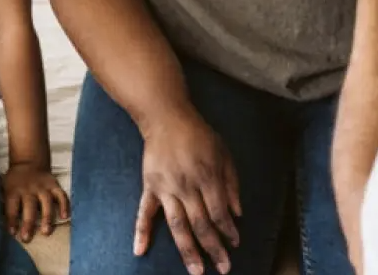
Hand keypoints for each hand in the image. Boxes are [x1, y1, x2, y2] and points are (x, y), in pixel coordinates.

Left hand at [3, 162, 70, 242]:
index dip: (12, 220)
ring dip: (47, 217)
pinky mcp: (54, 185)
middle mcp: (29, 188)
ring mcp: (43, 186)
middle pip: (29, 206)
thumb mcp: (3, 187)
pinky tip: (65, 217)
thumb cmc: (14, 181)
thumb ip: (2, 202)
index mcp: (14, 190)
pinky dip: (64, 205)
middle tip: (27, 238)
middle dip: (28, 223)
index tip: (12, 233)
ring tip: (46, 232)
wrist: (28, 161)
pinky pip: (61, 195)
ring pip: (46, 202)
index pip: (12, 206)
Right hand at [136, 110, 240, 274]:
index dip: (228, 231)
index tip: (235, 245)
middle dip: (213, 248)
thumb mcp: (224, 153)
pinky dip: (141, 232)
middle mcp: (187, 186)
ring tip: (196, 271)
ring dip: (187, 251)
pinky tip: (140, 250)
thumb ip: (231, 183)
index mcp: (207, 177)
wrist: (166, 119)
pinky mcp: (150, 188)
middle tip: (223, 269)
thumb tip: (237, 213)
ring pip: (177, 225)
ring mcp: (166, 189)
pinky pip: (144, 212)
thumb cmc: (199, 136)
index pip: (219, 212)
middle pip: (201, 224)